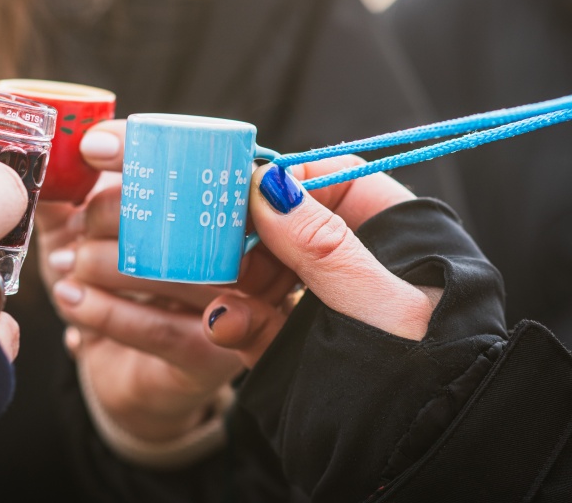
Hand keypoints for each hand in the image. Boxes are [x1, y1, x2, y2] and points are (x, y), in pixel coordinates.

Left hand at [36, 120, 244, 442]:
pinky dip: (104, 310)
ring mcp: (243, 309)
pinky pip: (155, 327)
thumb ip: (74, 195)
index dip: (143, 149)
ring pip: (171, 272)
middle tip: (80, 227)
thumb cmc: (113, 289)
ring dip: (104, 264)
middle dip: (120, 214)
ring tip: (68, 265)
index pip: (199, 161)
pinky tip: (71, 298)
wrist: (125, 371)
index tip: (92, 148)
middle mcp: (254, 253)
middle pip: (192, 216)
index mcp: (231, 206)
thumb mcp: (87, 234)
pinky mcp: (215, 359)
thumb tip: (50, 154)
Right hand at [205, 156, 441, 366]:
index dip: (284, 182)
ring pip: (267, 272)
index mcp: (394, 235)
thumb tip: (268, 183)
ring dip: (239, 283)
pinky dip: (238, 319)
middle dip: (252, 238)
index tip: (240, 192)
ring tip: (230, 300)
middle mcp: (358, 265)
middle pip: (288, 226)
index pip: (331, 183)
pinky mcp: (298, 342)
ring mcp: (325, 304)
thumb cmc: (416, 371)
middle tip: (223, 248)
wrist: (411, 455)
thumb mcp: (374, 302)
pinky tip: (227, 325)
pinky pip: (259, 317)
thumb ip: (319, 243)